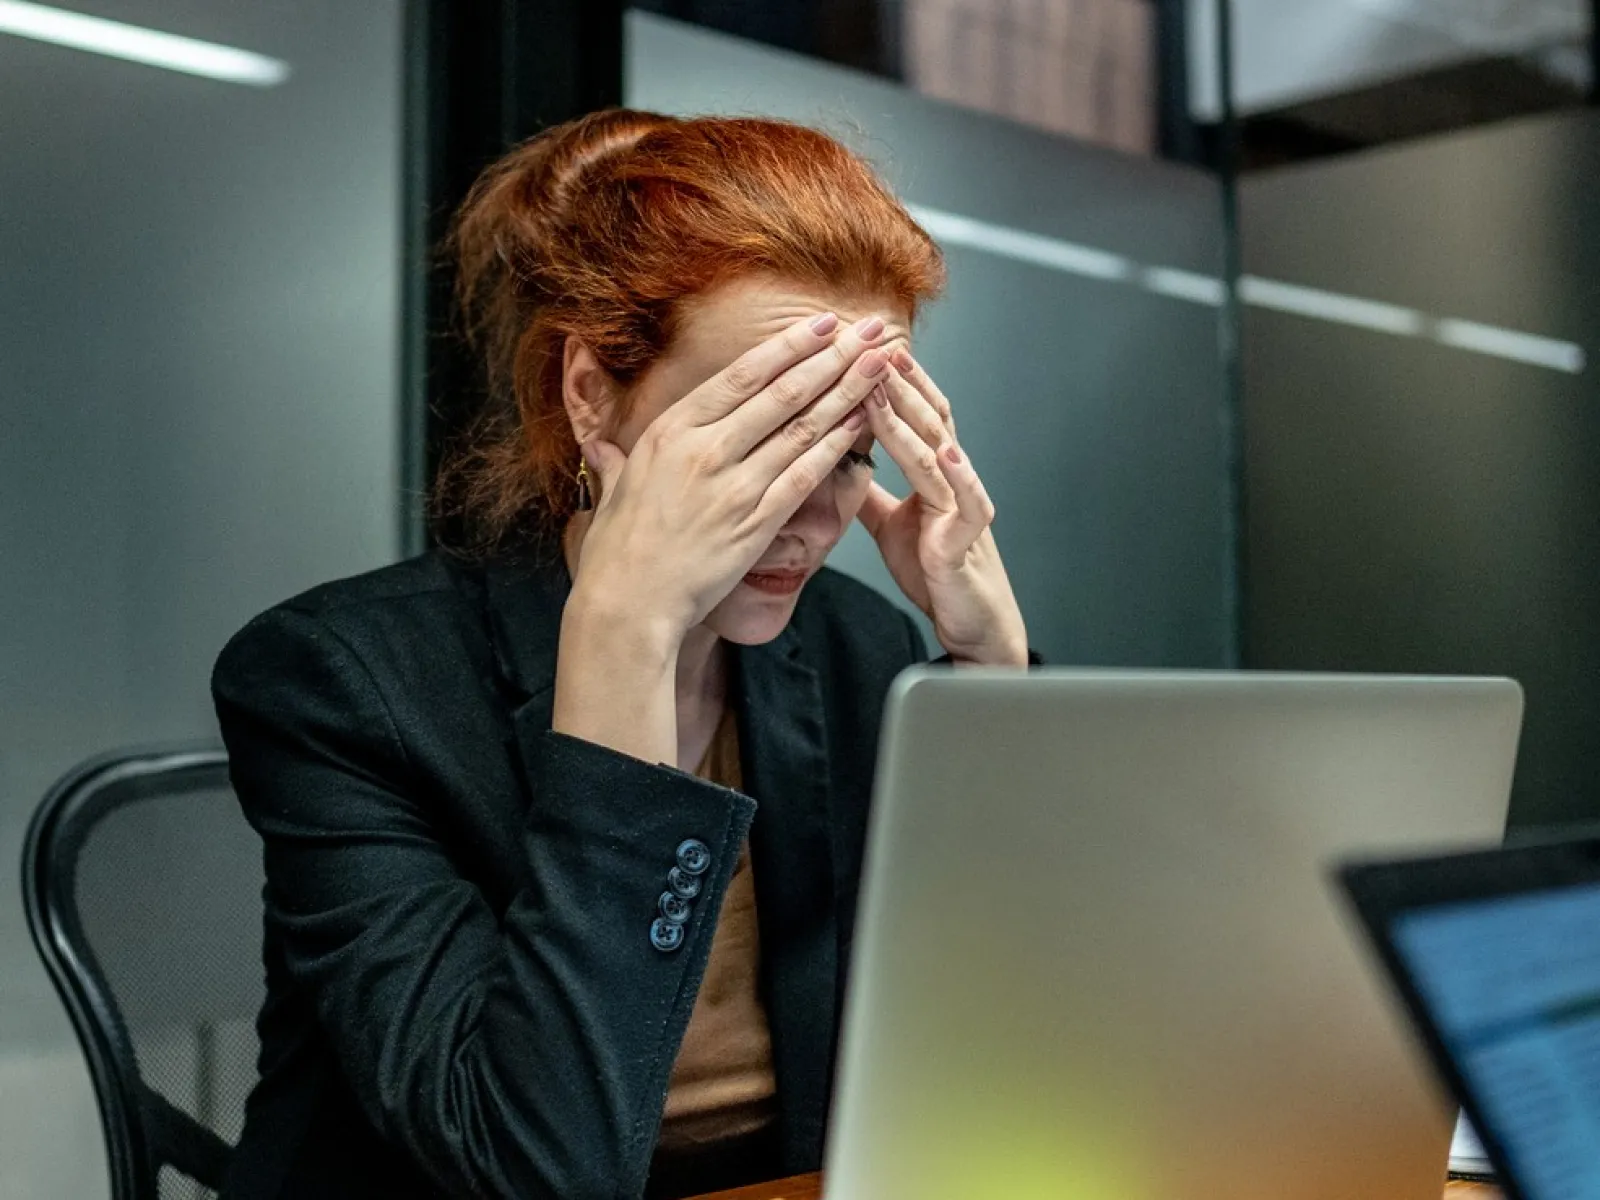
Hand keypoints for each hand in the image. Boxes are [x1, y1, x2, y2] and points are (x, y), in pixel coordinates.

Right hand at [572, 314, 891, 640]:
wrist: (626, 604)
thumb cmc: (616, 551)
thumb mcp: (614, 487)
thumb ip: (616, 457)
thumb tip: (599, 442)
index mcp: (671, 430)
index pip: (743, 375)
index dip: (790, 346)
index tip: (824, 325)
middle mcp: (705, 449)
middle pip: (782, 391)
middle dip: (833, 356)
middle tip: (869, 330)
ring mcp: (734, 485)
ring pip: (802, 427)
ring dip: (846, 391)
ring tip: (879, 365)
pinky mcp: (755, 522)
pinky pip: (806, 475)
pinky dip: (837, 446)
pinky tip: (861, 424)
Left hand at [858, 350, 1027, 665]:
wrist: (970, 622)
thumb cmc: (936, 572)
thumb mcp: (892, 525)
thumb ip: (872, 494)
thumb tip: (843, 465)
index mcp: (935, 474)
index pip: (916, 414)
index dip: (893, 380)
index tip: (862, 346)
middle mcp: (954, 481)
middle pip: (926, 419)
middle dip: (896, 381)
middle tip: (869, 343)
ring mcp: (963, 507)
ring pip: (937, 451)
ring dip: (910, 415)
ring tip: (888, 382)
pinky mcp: (968, 540)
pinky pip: (967, 502)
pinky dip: (958, 475)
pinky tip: (946, 451)